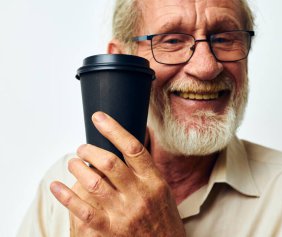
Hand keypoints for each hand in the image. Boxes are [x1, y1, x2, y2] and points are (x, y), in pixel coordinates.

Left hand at [50, 111, 185, 236]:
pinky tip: (57, 186)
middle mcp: (139, 194)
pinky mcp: (108, 230)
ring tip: (73, 163)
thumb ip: (145, 171)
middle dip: (90, 150)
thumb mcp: (162, 190)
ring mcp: (123, 213)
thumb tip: (125, 145)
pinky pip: (82, 209)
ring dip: (78, 168)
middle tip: (82, 148)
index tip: (99, 117)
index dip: (114, 129)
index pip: (133, 148)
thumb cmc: (163, 218)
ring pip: (93, 182)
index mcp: (154, 181)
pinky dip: (65, 195)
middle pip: (109, 162)